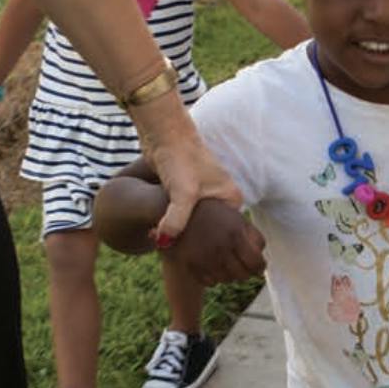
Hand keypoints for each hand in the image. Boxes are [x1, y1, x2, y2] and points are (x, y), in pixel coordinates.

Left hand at [143, 124, 243, 241]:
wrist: (163, 134)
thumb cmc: (181, 158)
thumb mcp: (183, 194)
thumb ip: (177, 222)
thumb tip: (164, 242)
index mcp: (231, 198)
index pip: (227, 234)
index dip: (208, 246)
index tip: (188, 254)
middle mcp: (221, 197)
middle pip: (209, 232)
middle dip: (191, 241)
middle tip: (171, 250)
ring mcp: (203, 195)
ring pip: (193, 224)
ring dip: (178, 232)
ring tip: (161, 241)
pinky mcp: (185, 193)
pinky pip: (181, 217)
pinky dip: (171, 225)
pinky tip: (157, 232)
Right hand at [163, 198, 267, 285]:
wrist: (181, 210)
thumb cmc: (215, 213)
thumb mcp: (238, 218)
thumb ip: (254, 238)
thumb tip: (262, 263)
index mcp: (235, 233)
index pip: (256, 263)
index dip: (259, 266)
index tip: (257, 264)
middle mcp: (220, 247)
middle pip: (242, 275)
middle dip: (245, 270)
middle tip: (241, 262)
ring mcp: (205, 258)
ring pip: (227, 280)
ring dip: (229, 273)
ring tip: (225, 260)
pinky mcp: (191, 265)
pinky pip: (210, 282)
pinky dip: (214, 276)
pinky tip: (212, 263)